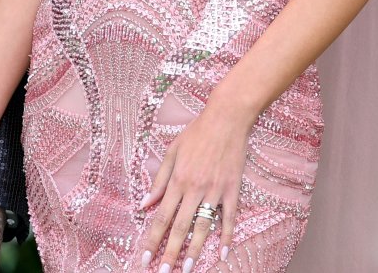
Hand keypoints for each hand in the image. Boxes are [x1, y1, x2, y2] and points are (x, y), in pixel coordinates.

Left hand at [136, 102, 258, 271]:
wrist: (226, 119)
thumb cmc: (196, 133)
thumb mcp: (171, 152)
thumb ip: (159, 180)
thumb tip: (144, 204)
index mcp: (177, 180)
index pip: (162, 216)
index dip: (152, 239)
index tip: (145, 257)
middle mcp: (194, 188)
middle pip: (180, 227)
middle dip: (170, 252)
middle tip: (163, 272)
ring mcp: (215, 190)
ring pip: (203, 227)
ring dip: (195, 250)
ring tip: (188, 269)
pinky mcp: (232, 189)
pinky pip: (229, 217)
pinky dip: (226, 236)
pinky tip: (224, 253)